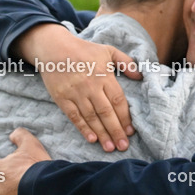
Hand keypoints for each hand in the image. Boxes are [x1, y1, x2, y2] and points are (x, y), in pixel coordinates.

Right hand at [16, 24, 141, 152]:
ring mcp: (75, 93)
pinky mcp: (62, 98)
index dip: (125, 118)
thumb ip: (126, 62)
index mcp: (104, 76)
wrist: (54, 48)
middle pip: (106, 113)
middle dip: (116, 131)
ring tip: (110, 147)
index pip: (118, 101)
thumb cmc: (84, 50)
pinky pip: (74, 116)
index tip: (131, 131)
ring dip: (102, 134)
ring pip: (91, 117)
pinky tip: (92, 139)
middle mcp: (91, 86)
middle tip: (123, 146)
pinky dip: (83, 128)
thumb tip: (140, 75)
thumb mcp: (108, 51)